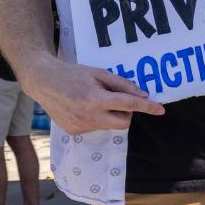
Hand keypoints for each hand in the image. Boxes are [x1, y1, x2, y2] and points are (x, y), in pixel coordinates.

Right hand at [24, 58, 164, 134]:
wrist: (43, 82)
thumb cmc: (73, 74)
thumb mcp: (99, 73)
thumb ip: (122, 85)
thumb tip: (142, 95)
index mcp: (95, 99)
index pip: (128, 105)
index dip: (147, 107)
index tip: (161, 110)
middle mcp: (88, 116)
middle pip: (123, 123)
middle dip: (126, 113)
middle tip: (117, 100)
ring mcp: (80, 126)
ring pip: (109, 126)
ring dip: (110, 115)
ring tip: (93, 100)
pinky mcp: (74, 132)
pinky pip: (96, 128)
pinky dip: (96, 119)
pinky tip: (83, 107)